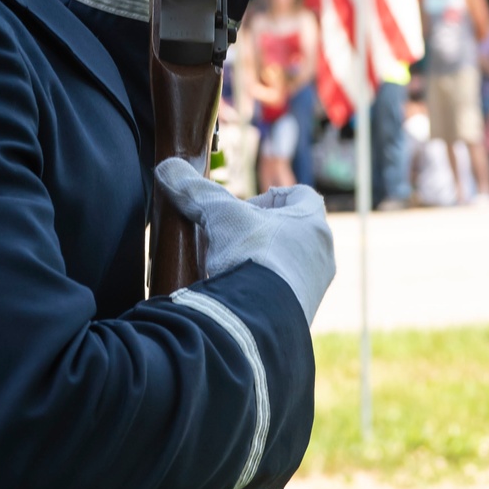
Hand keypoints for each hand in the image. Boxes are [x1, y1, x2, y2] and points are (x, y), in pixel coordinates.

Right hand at [153, 159, 335, 325]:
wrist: (260, 321)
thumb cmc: (251, 257)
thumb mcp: (218, 214)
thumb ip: (194, 189)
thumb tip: (167, 167)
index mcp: (313, 224)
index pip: (303, 195)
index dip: (273, 194)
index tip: (245, 205)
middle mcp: (321, 255)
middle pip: (293, 230)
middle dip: (261, 230)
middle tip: (232, 234)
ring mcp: (313, 288)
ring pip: (288, 262)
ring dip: (261, 259)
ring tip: (229, 264)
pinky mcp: (300, 315)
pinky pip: (282, 293)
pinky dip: (260, 288)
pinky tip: (235, 291)